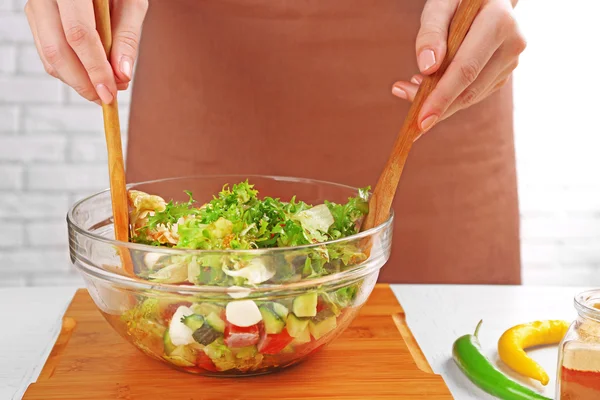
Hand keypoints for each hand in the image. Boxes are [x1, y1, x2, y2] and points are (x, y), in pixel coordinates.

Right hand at [24, 0, 147, 104]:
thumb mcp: (131, 3)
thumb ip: (127, 37)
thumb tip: (122, 76)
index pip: (78, 34)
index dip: (94, 69)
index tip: (110, 93)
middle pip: (57, 51)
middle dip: (83, 83)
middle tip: (107, 98)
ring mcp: (36, 7)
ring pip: (49, 56)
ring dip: (77, 81)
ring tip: (104, 87)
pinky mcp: (36, 18)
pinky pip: (48, 54)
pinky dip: (70, 72)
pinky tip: (91, 76)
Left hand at [392, 0, 525, 132]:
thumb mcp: (440, 4)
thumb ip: (431, 32)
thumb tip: (427, 67)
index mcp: (499, 22)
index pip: (466, 69)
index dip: (442, 97)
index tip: (421, 120)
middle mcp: (512, 44)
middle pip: (470, 89)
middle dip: (437, 106)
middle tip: (408, 114)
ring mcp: (511, 61)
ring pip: (472, 96)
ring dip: (439, 102)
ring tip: (408, 89)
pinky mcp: (503, 73)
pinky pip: (473, 93)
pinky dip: (448, 97)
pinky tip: (427, 86)